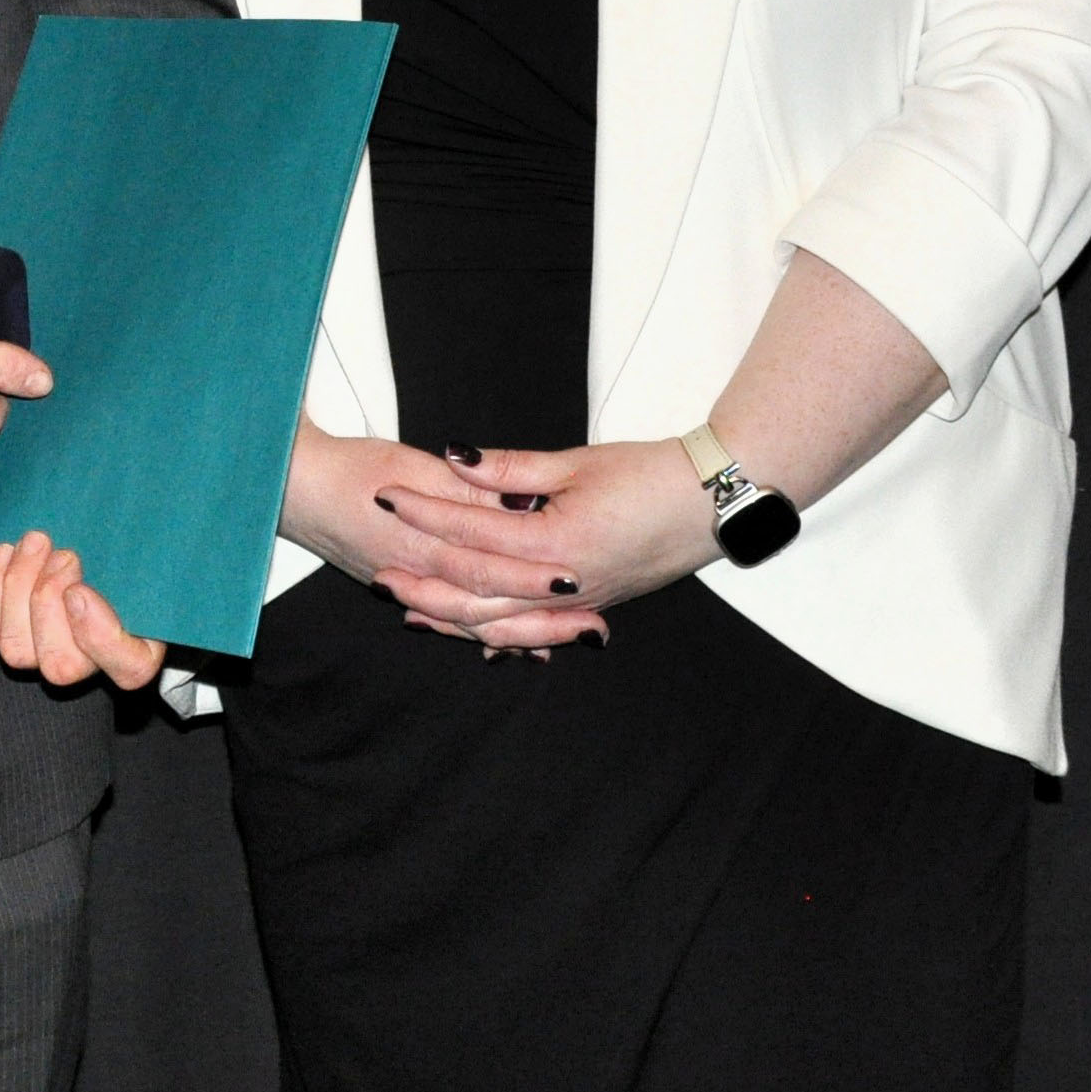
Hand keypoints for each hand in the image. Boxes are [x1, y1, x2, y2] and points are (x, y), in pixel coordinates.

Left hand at [0, 530, 166, 689]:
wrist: (86, 551)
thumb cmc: (123, 559)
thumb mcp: (146, 561)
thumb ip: (146, 569)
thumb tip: (102, 576)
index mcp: (137, 654)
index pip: (129, 670)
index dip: (100, 636)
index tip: (82, 589)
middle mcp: (85, 667)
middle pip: (59, 665)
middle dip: (51, 600)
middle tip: (64, 555)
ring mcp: (38, 656)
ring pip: (15, 648)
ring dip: (20, 588)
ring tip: (37, 543)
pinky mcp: (0, 638)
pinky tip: (6, 552)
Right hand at [280, 425, 610, 650]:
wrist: (291, 486)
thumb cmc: (350, 467)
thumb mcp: (415, 466)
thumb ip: (468, 489)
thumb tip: (518, 503)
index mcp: (427, 542)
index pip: (494, 566)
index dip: (538, 579)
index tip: (581, 585)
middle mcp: (420, 576)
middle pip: (492, 609)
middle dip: (543, 624)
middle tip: (593, 631)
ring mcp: (410, 588)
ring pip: (472, 623)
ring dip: (518, 635)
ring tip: (563, 643)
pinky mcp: (401, 588)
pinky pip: (449, 621)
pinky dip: (481, 632)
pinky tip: (505, 642)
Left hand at [380, 438, 721, 634]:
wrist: (712, 503)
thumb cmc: (651, 477)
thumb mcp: (575, 463)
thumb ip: (507, 470)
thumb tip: (452, 458)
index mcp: (557, 542)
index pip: (471, 530)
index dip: (423, 513)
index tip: (386, 497)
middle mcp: (565, 585)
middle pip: (476, 592)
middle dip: (423, 584)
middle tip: (378, 574)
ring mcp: (578, 604)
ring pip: (500, 623)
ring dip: (452, 618)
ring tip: (410, 608)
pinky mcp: (590, 607)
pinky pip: (532, 631)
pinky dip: (496, 633)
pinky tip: (471, 632)